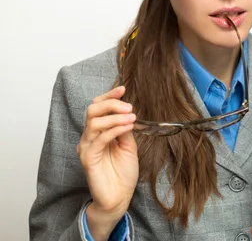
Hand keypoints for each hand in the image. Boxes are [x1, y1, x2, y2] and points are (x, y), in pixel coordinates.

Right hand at [76, 86, 138, 238]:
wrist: (119, 196)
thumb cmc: (123, 172)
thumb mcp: (129, 145)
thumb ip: (125, 128)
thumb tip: (128, 111)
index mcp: (98, 132)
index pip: (97, 107)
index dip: (109, 96)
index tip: (123, 89)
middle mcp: (89, 137)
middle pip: (92, 110)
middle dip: (111, 104)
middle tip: (129, 107)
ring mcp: (86, 147)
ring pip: (94, 122)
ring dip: (115, 116)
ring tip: (131, 117)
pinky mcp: (87, 158)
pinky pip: (99, 138)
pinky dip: (114, 129)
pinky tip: (127, 127)